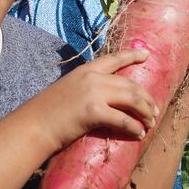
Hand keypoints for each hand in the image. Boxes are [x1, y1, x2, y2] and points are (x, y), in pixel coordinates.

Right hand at [35, 48, 158, 150]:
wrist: (33, 126)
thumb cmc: (47, 113)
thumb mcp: (68, 91)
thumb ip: (86, 89)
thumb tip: (104, 99)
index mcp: (85, 70)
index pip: (114, 59)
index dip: (133, 55)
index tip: (147, 54)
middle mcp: (92, 78)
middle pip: (130, 85)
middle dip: (147, 99)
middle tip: (154, 111)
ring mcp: (93, 93)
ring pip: (132, 99)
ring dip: (145, 112)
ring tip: (151, 123)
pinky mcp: (93, 111)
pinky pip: (123, 119)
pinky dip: (135, 127)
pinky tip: (139, 133)